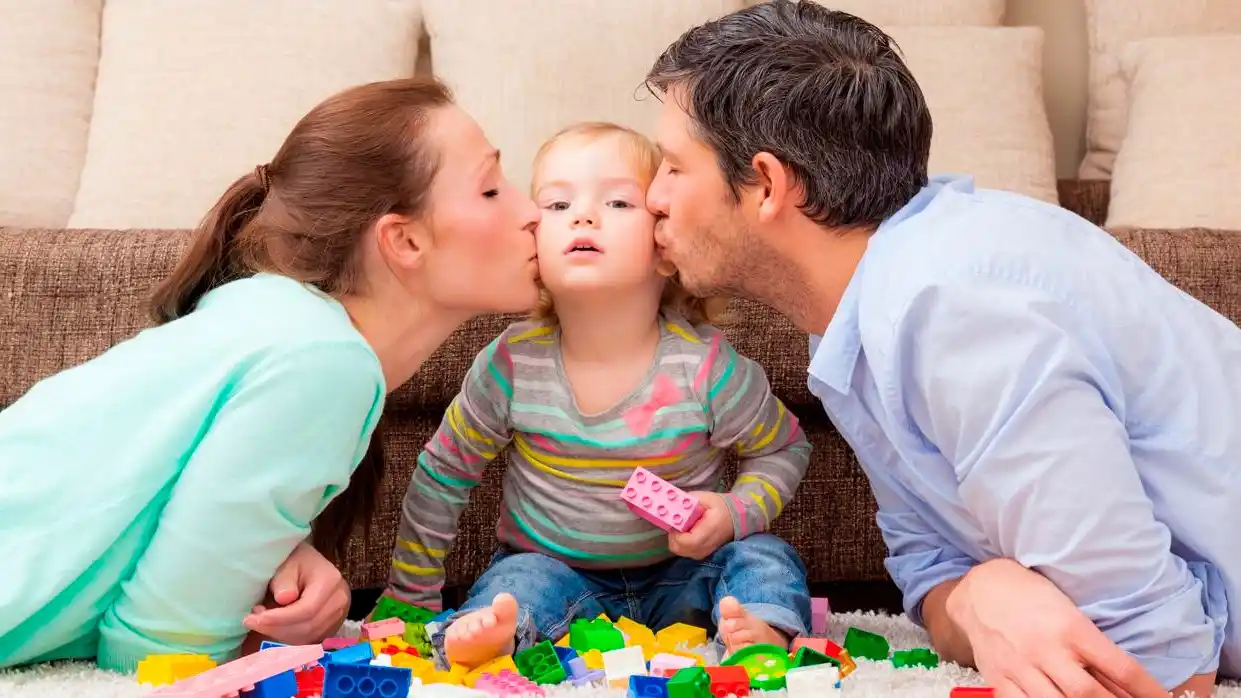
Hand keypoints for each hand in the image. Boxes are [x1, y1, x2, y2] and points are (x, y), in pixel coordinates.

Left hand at [242, 540, 350, 644]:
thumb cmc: (296, 561)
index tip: (254, 617)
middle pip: (308, 626)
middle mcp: (339, 600)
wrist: (310, 564)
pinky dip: (288, 638)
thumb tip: (283, 599)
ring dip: (280, 635)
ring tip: (261, 622)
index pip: (307, 609)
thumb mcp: (287, 563)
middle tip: (252, 621)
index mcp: (330, 581)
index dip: (280, 618)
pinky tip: (274, 627)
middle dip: (276, 628)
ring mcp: (338, 616)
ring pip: (308, 637)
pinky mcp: (331, 626)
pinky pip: (309, 640)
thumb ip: (285, 580)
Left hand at [668, 492, 734, 559]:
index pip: (683, 541)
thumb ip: (688, 502)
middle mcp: (704, 547)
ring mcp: (702, 553)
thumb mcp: (705, 498)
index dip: (675, 531)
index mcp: (707, 532)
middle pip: (677, 547)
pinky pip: (684, 551)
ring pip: (678, 550)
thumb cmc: (720, 507)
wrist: (735, 518)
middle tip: (678, 523)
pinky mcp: (700, 555)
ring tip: (683, 526)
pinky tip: (687, 532)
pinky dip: (681, 543)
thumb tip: (672, 505)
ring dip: (676, 538)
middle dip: (673, 534)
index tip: (677, 520)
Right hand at [947, 558, 1167, 697]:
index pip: (1120, 667)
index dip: (1147, 690)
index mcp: (1070, 626)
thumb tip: (1122, 683)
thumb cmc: (1032, 595)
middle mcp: (1045, 649)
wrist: (979, 590)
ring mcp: (1019, 666)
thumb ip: (1091, 648)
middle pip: (1088, 694)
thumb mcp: (1069, 610)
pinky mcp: (998, 678)